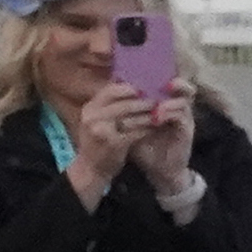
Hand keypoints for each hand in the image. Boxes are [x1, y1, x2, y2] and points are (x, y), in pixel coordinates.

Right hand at [61, 84, 166, 203]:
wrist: (90, 169)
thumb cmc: (97, 142)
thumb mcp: (96, 120)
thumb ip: (108, 105)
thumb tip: (125, 83)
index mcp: (89, 109)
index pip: (110, 90)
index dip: (129, 88)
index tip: (144, 87)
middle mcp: (93, 118)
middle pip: (124, 103)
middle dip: (143, 101)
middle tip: (159, 99)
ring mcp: (102, 131)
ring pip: (132, 117)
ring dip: (149, 114)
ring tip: (162, 112)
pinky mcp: (114, 144)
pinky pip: (137, 132)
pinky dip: (148, 128)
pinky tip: (157, 127)